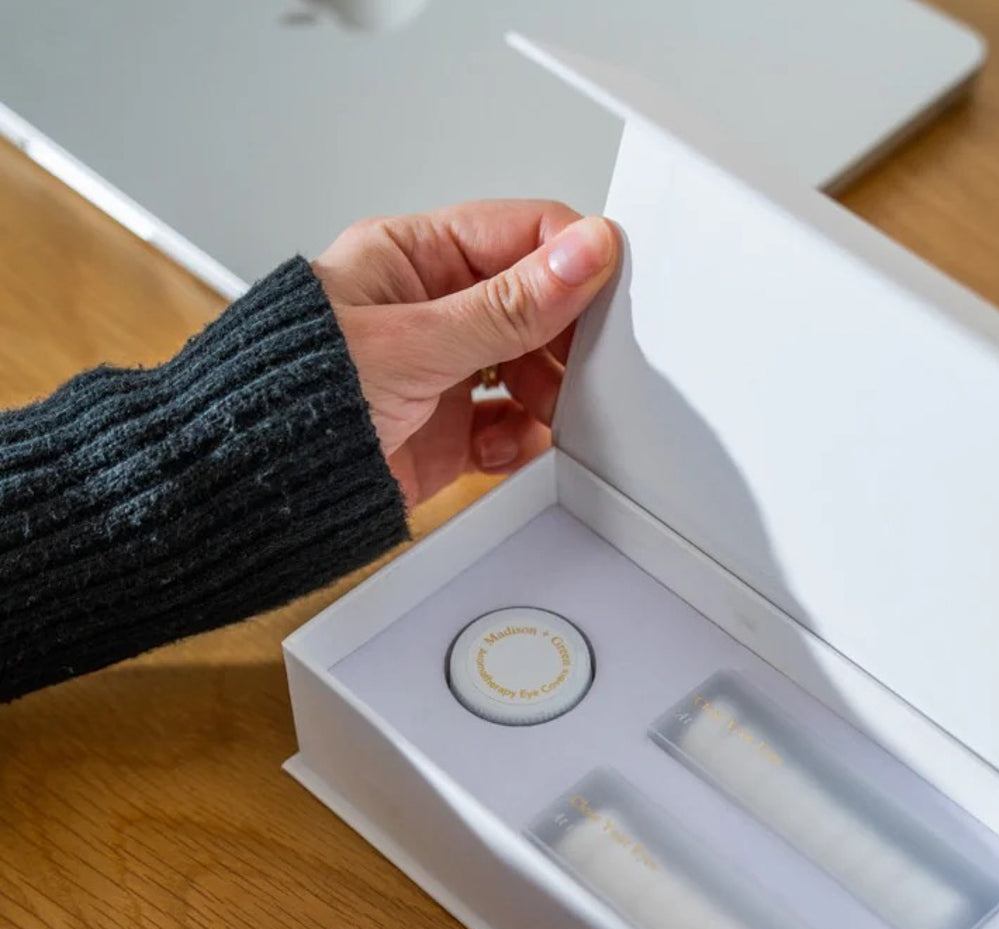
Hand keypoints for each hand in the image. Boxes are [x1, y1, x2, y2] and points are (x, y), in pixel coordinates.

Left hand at [312, 201, 617, 503]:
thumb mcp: (415, 341)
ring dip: (549, 392)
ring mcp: (439, 376)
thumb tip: (581, 254)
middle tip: (591, 359)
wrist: (255, 491)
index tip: (610, 284)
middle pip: (531, 307)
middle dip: (564, 335)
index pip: (516, 235)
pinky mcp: (444, 436)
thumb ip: (508, 304)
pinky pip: (507, 429)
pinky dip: (523, 439)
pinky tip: (519, 442)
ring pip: (526, 371)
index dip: (569, 256)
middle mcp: (428, 313)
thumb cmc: (290, 398)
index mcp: (410, 259)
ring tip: (555, 407)